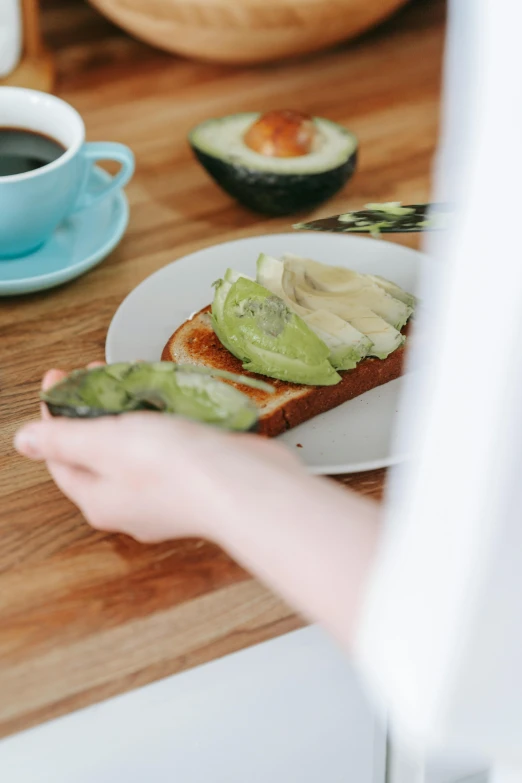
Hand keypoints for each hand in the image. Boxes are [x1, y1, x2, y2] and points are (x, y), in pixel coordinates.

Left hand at [13, 367, 302, 543]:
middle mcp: (128, 504)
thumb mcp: (107, 443)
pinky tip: (166, 402)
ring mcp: (162, 496)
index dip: (54, 413)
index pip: (60, 455)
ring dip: (125, 412)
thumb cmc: (179, 469)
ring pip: (131, 448)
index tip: (58, 376)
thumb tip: (23, 441)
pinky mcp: (193, 482)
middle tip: (94, 370)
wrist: (248, 486)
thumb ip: (64, 440)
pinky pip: (164, 450)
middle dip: (91, 407)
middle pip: (96, 451)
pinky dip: (158, 424)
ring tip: (130, 378)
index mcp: (98, 499)